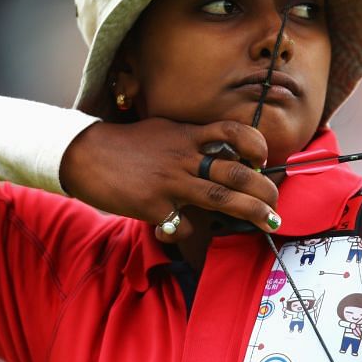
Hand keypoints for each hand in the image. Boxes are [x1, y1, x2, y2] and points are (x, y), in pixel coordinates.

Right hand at [59, 118, 278, 240]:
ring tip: (270, 223)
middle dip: (264, 189)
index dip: (254, 143)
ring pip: (221, 198)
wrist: (84, 154)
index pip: (233, 131)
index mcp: (188, 136)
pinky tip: (184, 229)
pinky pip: (184, 225)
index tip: (263, 159)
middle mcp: (184, 157)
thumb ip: (193, 140)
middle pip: (236, 172)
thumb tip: (223, 152)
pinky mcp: (154, 205)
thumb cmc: (127, 144)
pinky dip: (189, 231)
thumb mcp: (165, 130)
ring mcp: (170, 182)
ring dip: (251, 212)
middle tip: (276, 204)